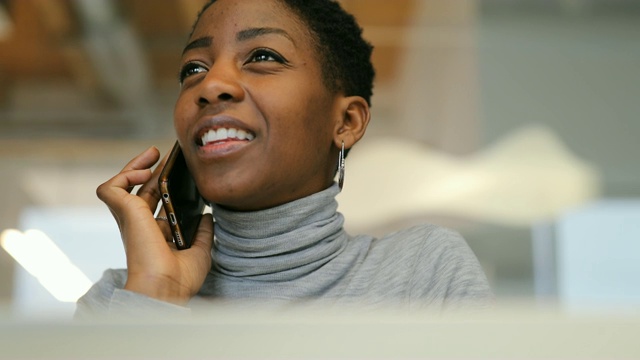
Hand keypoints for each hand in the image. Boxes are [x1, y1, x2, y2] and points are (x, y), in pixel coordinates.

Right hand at [96, 146, 213, 304]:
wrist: (165, 287)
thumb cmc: (180, 279)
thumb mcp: (200, 252)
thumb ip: (204, 233)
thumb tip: (208, 216)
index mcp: (156, 234)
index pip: (157, 204)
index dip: (165, 187)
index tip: (179, 173)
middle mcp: (141, 226)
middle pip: (142, 190)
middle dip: (152, 169)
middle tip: (166, 155)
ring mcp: (131, 219)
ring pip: (122, 185)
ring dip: (135, 166)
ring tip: (153, 153)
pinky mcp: (124, 213)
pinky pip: (111, 188)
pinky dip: (124, 175)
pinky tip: (144, 172)